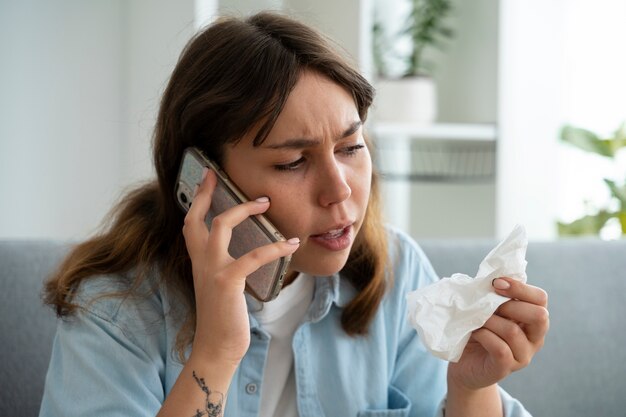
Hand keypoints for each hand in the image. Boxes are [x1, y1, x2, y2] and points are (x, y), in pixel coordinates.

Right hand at [182, 169, 299, 365]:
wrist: (217, 346)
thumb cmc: (224, 316)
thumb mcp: (220, 284)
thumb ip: (225, 264)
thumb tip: (247, 247)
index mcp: (198, 261)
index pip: (191, 222)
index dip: (197, 198)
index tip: (206, 177)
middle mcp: (200, 261)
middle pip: (199, 216)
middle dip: (208, 192)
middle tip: (219, 175)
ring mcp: (212, 269)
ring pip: (222, 225)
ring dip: (245, 209)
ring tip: (266, 202)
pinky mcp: (227, 281)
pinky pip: (253, 255)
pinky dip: (275, 247)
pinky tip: (292, 244)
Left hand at [448, 277, 549, 390]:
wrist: (464, 364)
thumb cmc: (477, 331)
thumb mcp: (487, 309)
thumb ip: (494, 294)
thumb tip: (494, 277)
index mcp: (532, 319)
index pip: (540, 298)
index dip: (519, 287)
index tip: (495, 283)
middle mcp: (534, 339)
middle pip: (539, 315)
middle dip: (510, 305)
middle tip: (487, 306)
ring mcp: (522, 356)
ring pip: (513, 332)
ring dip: (489, 320)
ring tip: (475, 320)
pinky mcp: (505, 368)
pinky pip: (500, 349)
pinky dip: (484, 335)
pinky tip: (474, 332)